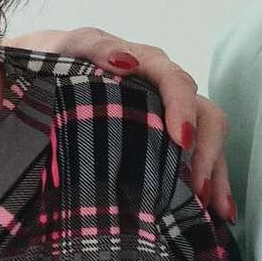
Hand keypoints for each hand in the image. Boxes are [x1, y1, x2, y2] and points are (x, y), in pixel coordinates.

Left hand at [7, 27, 234, 222]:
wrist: (44, 69)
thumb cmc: (58, 57)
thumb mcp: (71, 48)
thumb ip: (95, 48)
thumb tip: (124, 60)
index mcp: (148, 63)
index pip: (177, 82)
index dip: (184, 109)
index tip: (180, 140)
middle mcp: (166, 89)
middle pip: (206, 116)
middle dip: (206, 153)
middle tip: (196, 190)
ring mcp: (168, 114)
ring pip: (208, 140)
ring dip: (216, 174)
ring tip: (217, 210)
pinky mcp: (164, 138)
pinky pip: (197, 158)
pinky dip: (210, 183)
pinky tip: (216, 212)